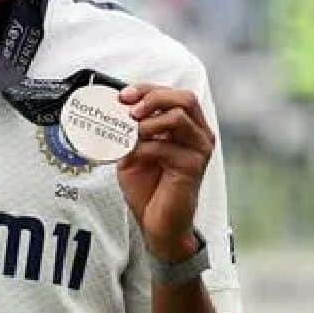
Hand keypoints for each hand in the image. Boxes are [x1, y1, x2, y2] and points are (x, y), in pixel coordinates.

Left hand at [115, 84, 215, 262]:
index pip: (173, 94)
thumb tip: (115, 108)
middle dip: (153, 98)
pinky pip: (165, 146)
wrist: (156, 223)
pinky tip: (131, 159)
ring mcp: (199, 149)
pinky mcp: (192, 166)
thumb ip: (130, 129)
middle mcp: (199, 134)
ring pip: (178, 117)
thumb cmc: (148, 187)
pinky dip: (142, 149)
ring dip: (147, 123)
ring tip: (130, 136)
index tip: (123, 96)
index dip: (147, 89)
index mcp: (188, 126)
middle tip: (130, 111)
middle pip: (184, 98)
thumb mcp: (134, 150)